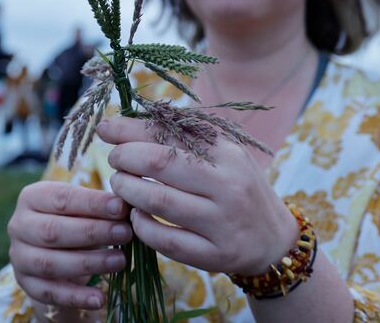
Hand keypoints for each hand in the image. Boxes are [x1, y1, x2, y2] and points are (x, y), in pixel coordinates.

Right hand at [8, 181, 132, 309]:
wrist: (54, 249)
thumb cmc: (74, 218)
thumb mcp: (82, 207)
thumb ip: (99, 206)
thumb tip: (125, 207)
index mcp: (32, 197)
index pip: (62, 199)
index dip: (92, 204)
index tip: (121, 208)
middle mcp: (19, 226)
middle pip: (53, 231)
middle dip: (92, 232)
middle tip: (125, 233)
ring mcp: (19, 257)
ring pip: (51, 263)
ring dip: (89, 263)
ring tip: (120, 261)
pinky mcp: (26, 284)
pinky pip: (50, 293)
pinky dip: (76, 297)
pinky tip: (99, 299)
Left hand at [97, 116, 297, 275]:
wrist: (273, 239)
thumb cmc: (237, 187)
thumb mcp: (223, 156)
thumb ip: (185, 137)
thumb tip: (128, 124)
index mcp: (228, 153)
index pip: (170, 132)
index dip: (131, 130)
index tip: (106, 129)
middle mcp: (228, 185)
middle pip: (161, 163)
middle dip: (125, 158)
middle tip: (114, 160)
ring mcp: (223, 222)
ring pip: (158, 200)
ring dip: (127, 190)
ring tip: (121, 185)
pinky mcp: (215, 255)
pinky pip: (165, 239)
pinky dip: (141, 226)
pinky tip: (136, 217)